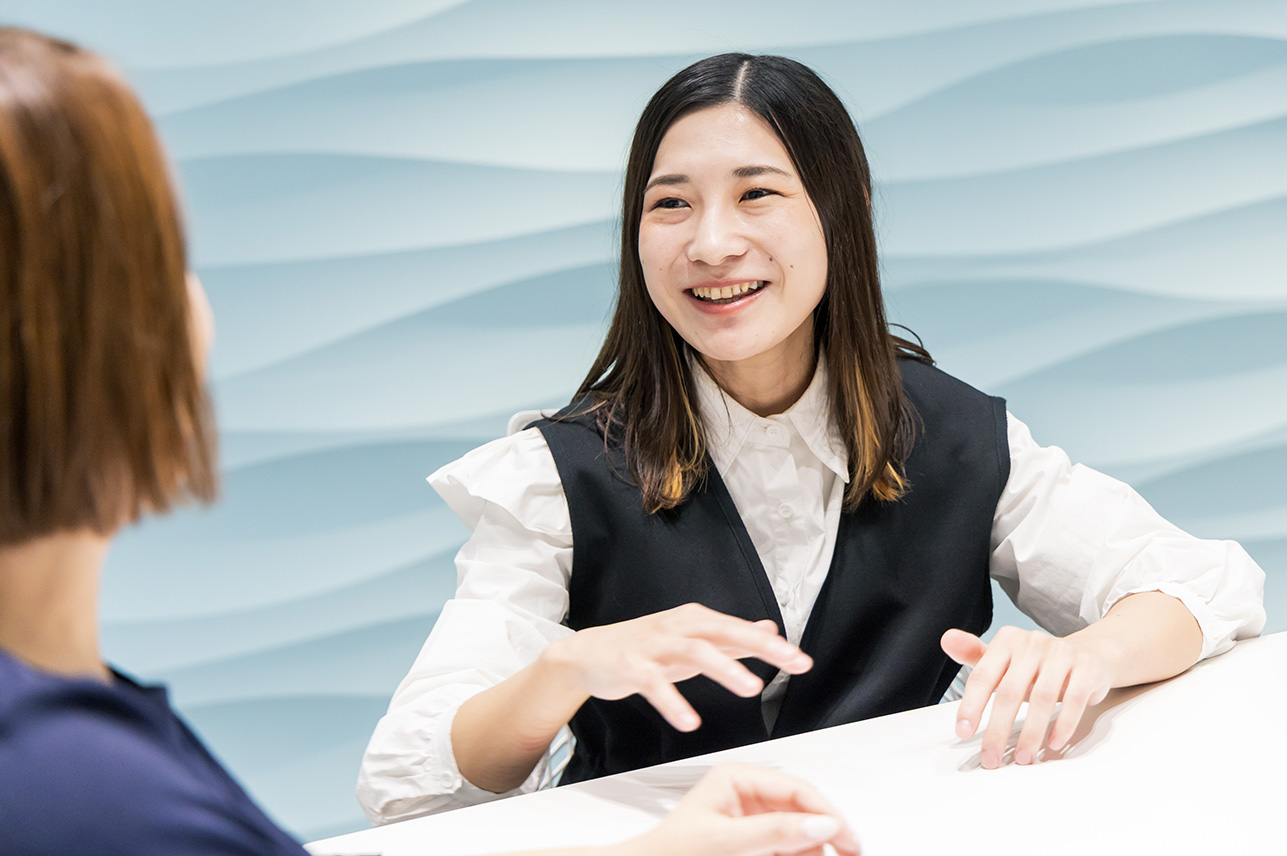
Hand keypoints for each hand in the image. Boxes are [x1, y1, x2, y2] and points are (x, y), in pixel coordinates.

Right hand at [542, 604, 811, 731]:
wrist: (589, 653)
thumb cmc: (645, 646)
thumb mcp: (691, 638)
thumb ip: (730, 636)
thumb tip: (769, 627)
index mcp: (696, 620)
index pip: (740, 630)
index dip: (772, 645)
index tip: (802, 660)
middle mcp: (678, 627)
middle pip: (724, 632)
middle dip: (759, 646)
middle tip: (789, 663)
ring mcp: (654, 645)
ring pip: (694, 651)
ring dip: (724, 669)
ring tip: (751, 689)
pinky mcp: (632, 666)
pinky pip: (655, 684)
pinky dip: (673, 702)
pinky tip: (690, 722)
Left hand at [628, 763, 859, 855]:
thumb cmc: (670, 852)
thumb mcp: (724, 842)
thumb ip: (774, 834)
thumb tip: (821, 824)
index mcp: (736, 777)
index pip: (796, 789)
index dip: (828, 813)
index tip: (848, 839)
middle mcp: (746, 791)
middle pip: (803, 807)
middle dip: (827, 831)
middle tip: (852, 852)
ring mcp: (750, 815)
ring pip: (799, 829)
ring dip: (815, 847)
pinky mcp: (752, 838)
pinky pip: (786, 844)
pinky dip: (800, 854)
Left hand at [941, 626, 1110, 768]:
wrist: (1087, 654)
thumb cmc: (1037, 665)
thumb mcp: (1004, 659)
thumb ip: (974, 655)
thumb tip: (946, 640)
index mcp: (1007, 641)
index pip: (983, 676)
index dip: (971, 706)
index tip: (963, 732)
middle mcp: (1032, 643)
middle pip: (1009, 692)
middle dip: (997, 729)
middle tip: (991, 758)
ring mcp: (1061, 654)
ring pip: (1043, 698)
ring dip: (1031, 733)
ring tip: (1022, 758)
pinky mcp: (1086, 668)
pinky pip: (1074, 699)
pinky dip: (1063, 724)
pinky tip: (1053, 743)